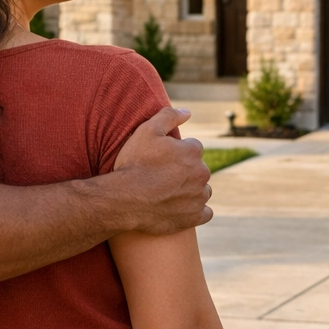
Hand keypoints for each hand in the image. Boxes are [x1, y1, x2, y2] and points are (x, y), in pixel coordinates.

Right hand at [113, 106, 212, 233]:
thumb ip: (169, 115)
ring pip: (201, 190)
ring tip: (168, 193)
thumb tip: (188, 112)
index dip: (176, 152)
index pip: (192, 148)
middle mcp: (202, 173)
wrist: (124, 199)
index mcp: (193, 151)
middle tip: (162, 177)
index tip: (162, 159)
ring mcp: (199, 196)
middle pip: (198, 169)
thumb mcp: (147, 130)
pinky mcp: (195, 216)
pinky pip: (204, 213)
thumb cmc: (134, 163)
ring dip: (191, 190)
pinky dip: (195, 211)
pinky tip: (181, 209)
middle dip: (185, 171)